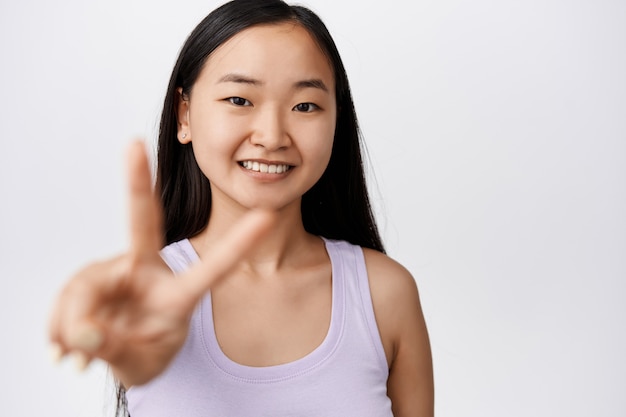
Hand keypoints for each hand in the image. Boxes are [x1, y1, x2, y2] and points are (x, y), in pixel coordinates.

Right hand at [48, 141, 274, 386]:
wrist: (122, 355)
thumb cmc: (146, 353)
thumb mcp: (142, 364)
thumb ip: (116, 350)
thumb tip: (82, 333)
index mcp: (179, 296)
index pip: (212, 268)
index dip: (239, 244)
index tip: (268, 215)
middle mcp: (147, 273)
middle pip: (142, 223)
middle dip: (137, 183)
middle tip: (132, 145)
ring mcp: (115, 273)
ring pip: (83, 290)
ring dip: (72, 329)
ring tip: (74, 359)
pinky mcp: (86, 279)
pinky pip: (63, 304)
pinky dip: (58, 332)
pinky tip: (64, 350)